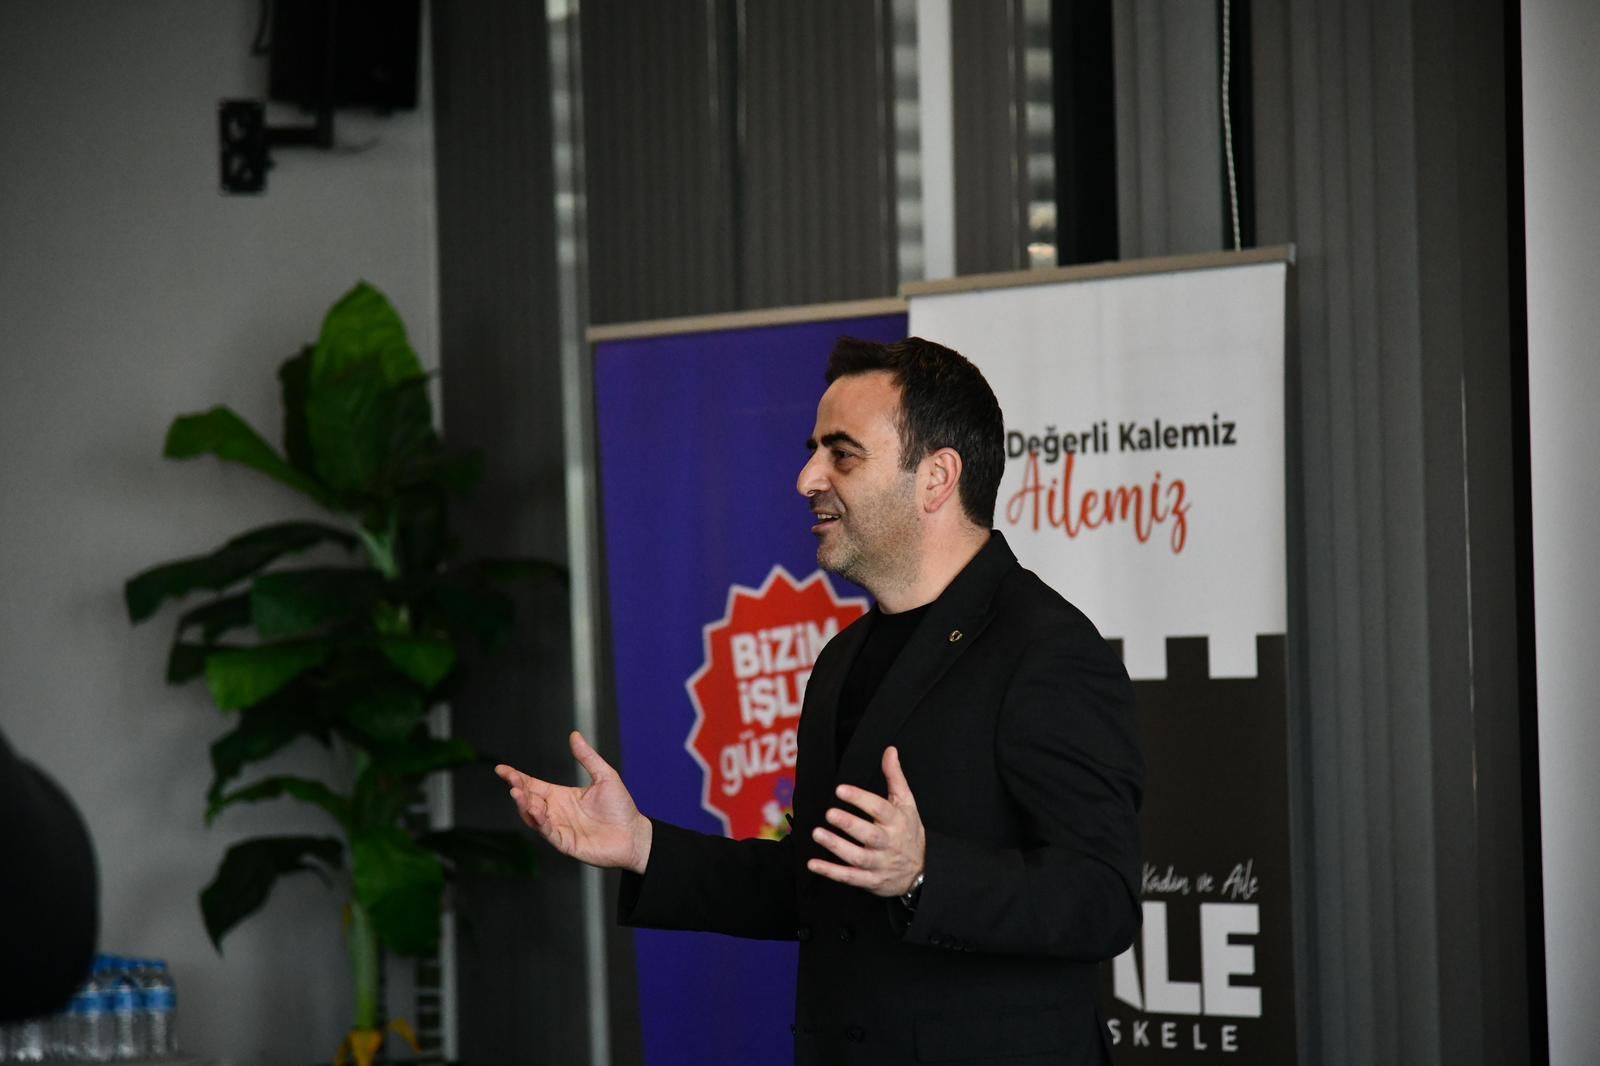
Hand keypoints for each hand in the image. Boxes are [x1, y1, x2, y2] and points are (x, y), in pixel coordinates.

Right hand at [494, 731, 652, 874]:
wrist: (635, 835)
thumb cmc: (621, 808)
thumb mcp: (605, 776)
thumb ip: (587, 758)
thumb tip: (574, 735)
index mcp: (561, 796)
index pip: (533, 785)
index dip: (517, 777)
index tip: (501, 769)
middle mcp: (556, 812)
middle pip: (529, 799)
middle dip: (518, 789)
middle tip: (511, 780)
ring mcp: (559, 828)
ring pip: (533, 817)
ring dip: (524, 805)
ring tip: (519, 793)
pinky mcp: (565, 843)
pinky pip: (548, 832)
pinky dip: (540, 822)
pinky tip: (537, 811)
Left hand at [807, 746, 924, 896]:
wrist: (923, 871)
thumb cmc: (909, 831)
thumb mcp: (907, 803)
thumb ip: (895, 777)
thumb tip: (890, 750)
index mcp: (896, 821)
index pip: (879, 809)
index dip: (860, 799)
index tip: (840, 790)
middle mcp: (888, 843)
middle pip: (870, 835)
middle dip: (849, 825)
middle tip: (829, 813)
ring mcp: (879, 863)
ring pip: (858, 857)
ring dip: (837, 846)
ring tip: (817, 833)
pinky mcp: (871, 880)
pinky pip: (850, 877)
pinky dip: (831, 872)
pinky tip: (812, 864)